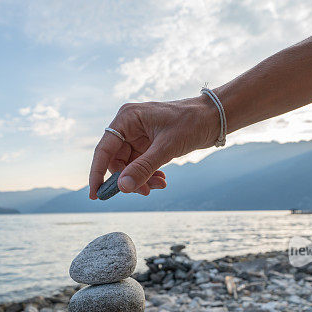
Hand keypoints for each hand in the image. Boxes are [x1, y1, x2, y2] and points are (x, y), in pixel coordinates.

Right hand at [89, 96, 218, 198]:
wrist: (215, 117)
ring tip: (160, 185)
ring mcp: (138, 135)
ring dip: (142, 179)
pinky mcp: (148, 143)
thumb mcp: (166, 148)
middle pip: (116, 161)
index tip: (96, 194)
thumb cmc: (192, 122)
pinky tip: (162, 179)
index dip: (97, 173)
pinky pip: (141, 164)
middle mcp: (129, 125)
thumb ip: (143, 168)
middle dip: (129, 178)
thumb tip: (123, 187)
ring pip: (129, 165)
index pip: (104, 149)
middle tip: (144, 192)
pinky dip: (149, 174)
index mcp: (127, 118)